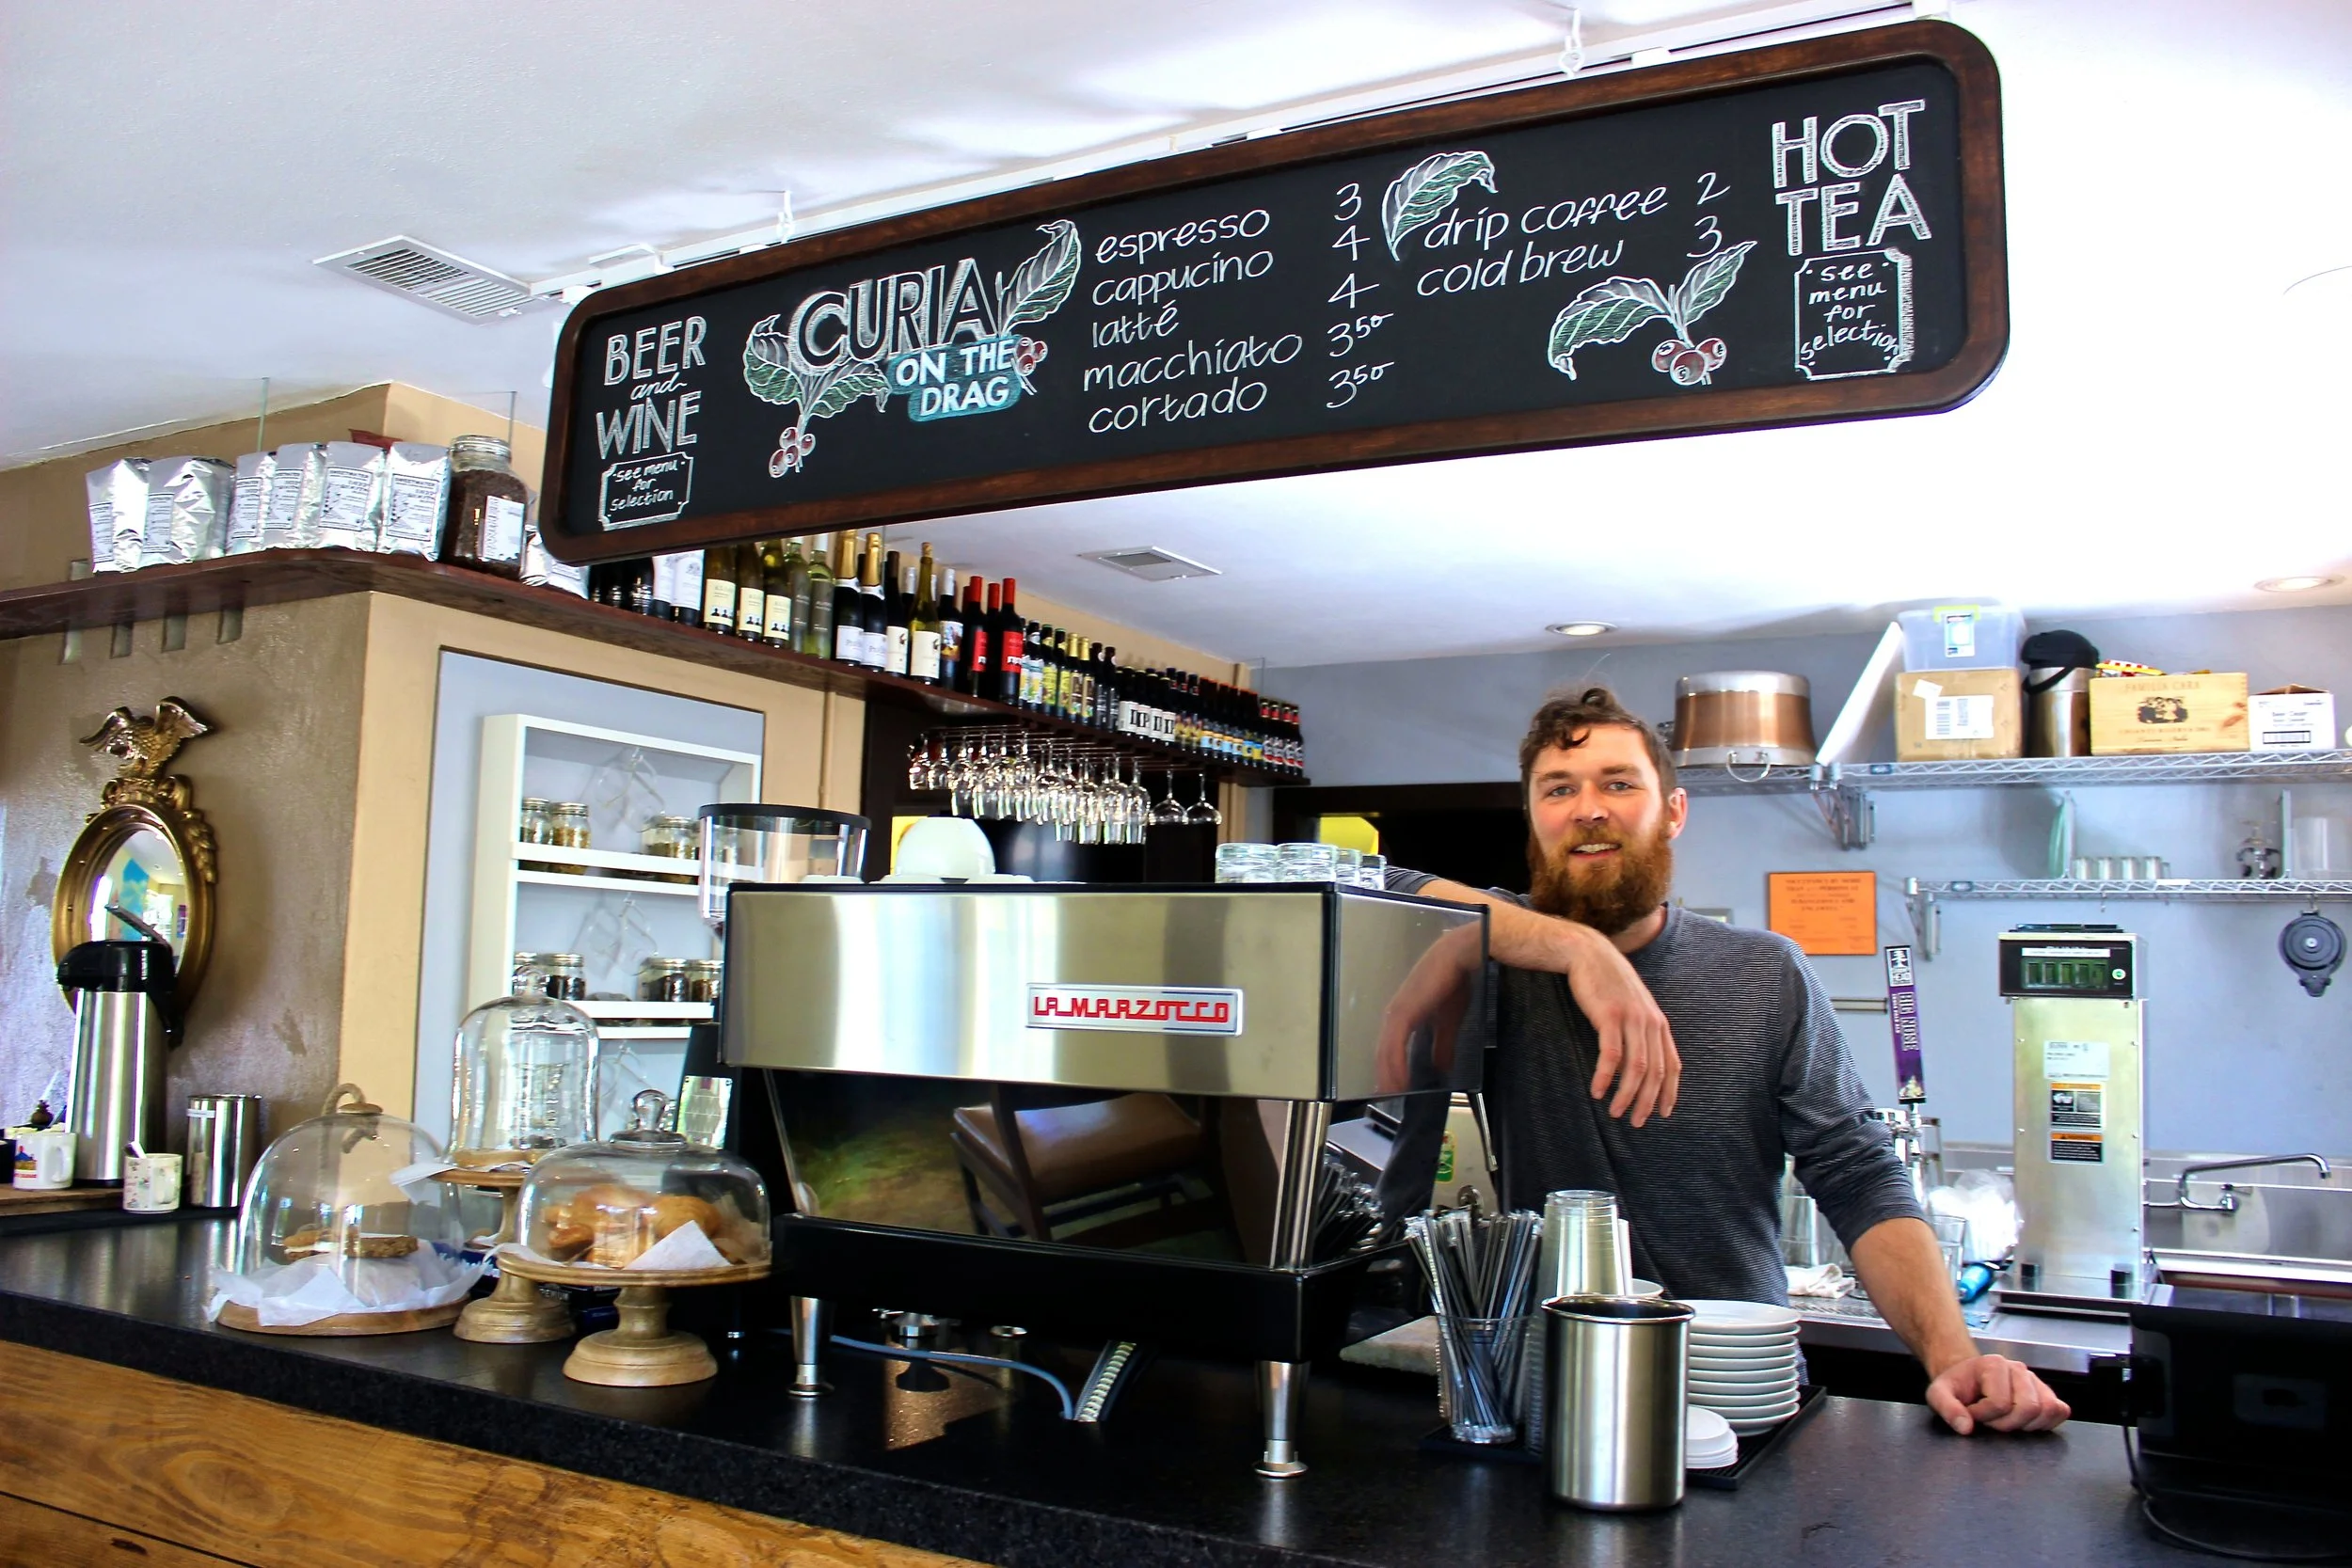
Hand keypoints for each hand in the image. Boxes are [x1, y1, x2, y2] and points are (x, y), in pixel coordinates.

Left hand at [1374, 924, 1479, 1094]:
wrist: (1458, 957)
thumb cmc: (1453, 982)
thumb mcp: (1449, 1021)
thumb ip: (1443, 1045)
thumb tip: (1442, 1068)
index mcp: (1404, 1015)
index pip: (1391, 1047)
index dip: (1390, 1067)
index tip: (1392, 1086)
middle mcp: (1395, 1014)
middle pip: (1383, 1052)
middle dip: (1385, 1075)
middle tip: (1387, 1096)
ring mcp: (1397, 1013)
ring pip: (1385, 1051)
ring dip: (1388, 1074)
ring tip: (1391, 1093)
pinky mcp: (1403, 1013)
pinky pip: (1394, 1045)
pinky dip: (1395, 1065)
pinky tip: (1398, 1080)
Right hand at [1561, 930, 1679, 1124]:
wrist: (1590, 954)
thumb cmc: (1609, 984)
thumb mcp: (1632, 1009)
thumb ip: (1639, 1034)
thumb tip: (1637, 1067)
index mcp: (1659, 1024)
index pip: (1672, 1065)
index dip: (1669, 1093)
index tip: (1663, 1114)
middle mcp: (1650, 1023)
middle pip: (1655, 1072)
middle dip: (1647, 1102)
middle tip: (1636, 1122)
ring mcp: (1631, 1019)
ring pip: (1636, 1068)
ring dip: (1626, 1095)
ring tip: (1615, 1113)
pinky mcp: (1609, 1016)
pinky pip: (1610, 1055)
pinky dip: (1606, 1077)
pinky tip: (1597, 1091)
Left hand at [1925, 1354, 2070, 1434]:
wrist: (1966, 1378)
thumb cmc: (1956, 1386)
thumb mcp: (1938, 1394)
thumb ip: (1947, 1409)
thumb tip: (1965, 1427)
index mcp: (1994, 1364)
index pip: (2000, 1403)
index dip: (1984, 1416)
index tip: (1972, 1413)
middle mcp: (2018, 1369)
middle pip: (2028, 1407)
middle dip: (2006, 1423)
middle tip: (1990, 1421)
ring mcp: (2035, 1381)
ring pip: (2047, 1410)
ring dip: (2026, 1425)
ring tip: (2005, 1421)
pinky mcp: (2046, 1393)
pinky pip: (2060, 1411)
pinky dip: (2046, 1423)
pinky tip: (2024, 1424)